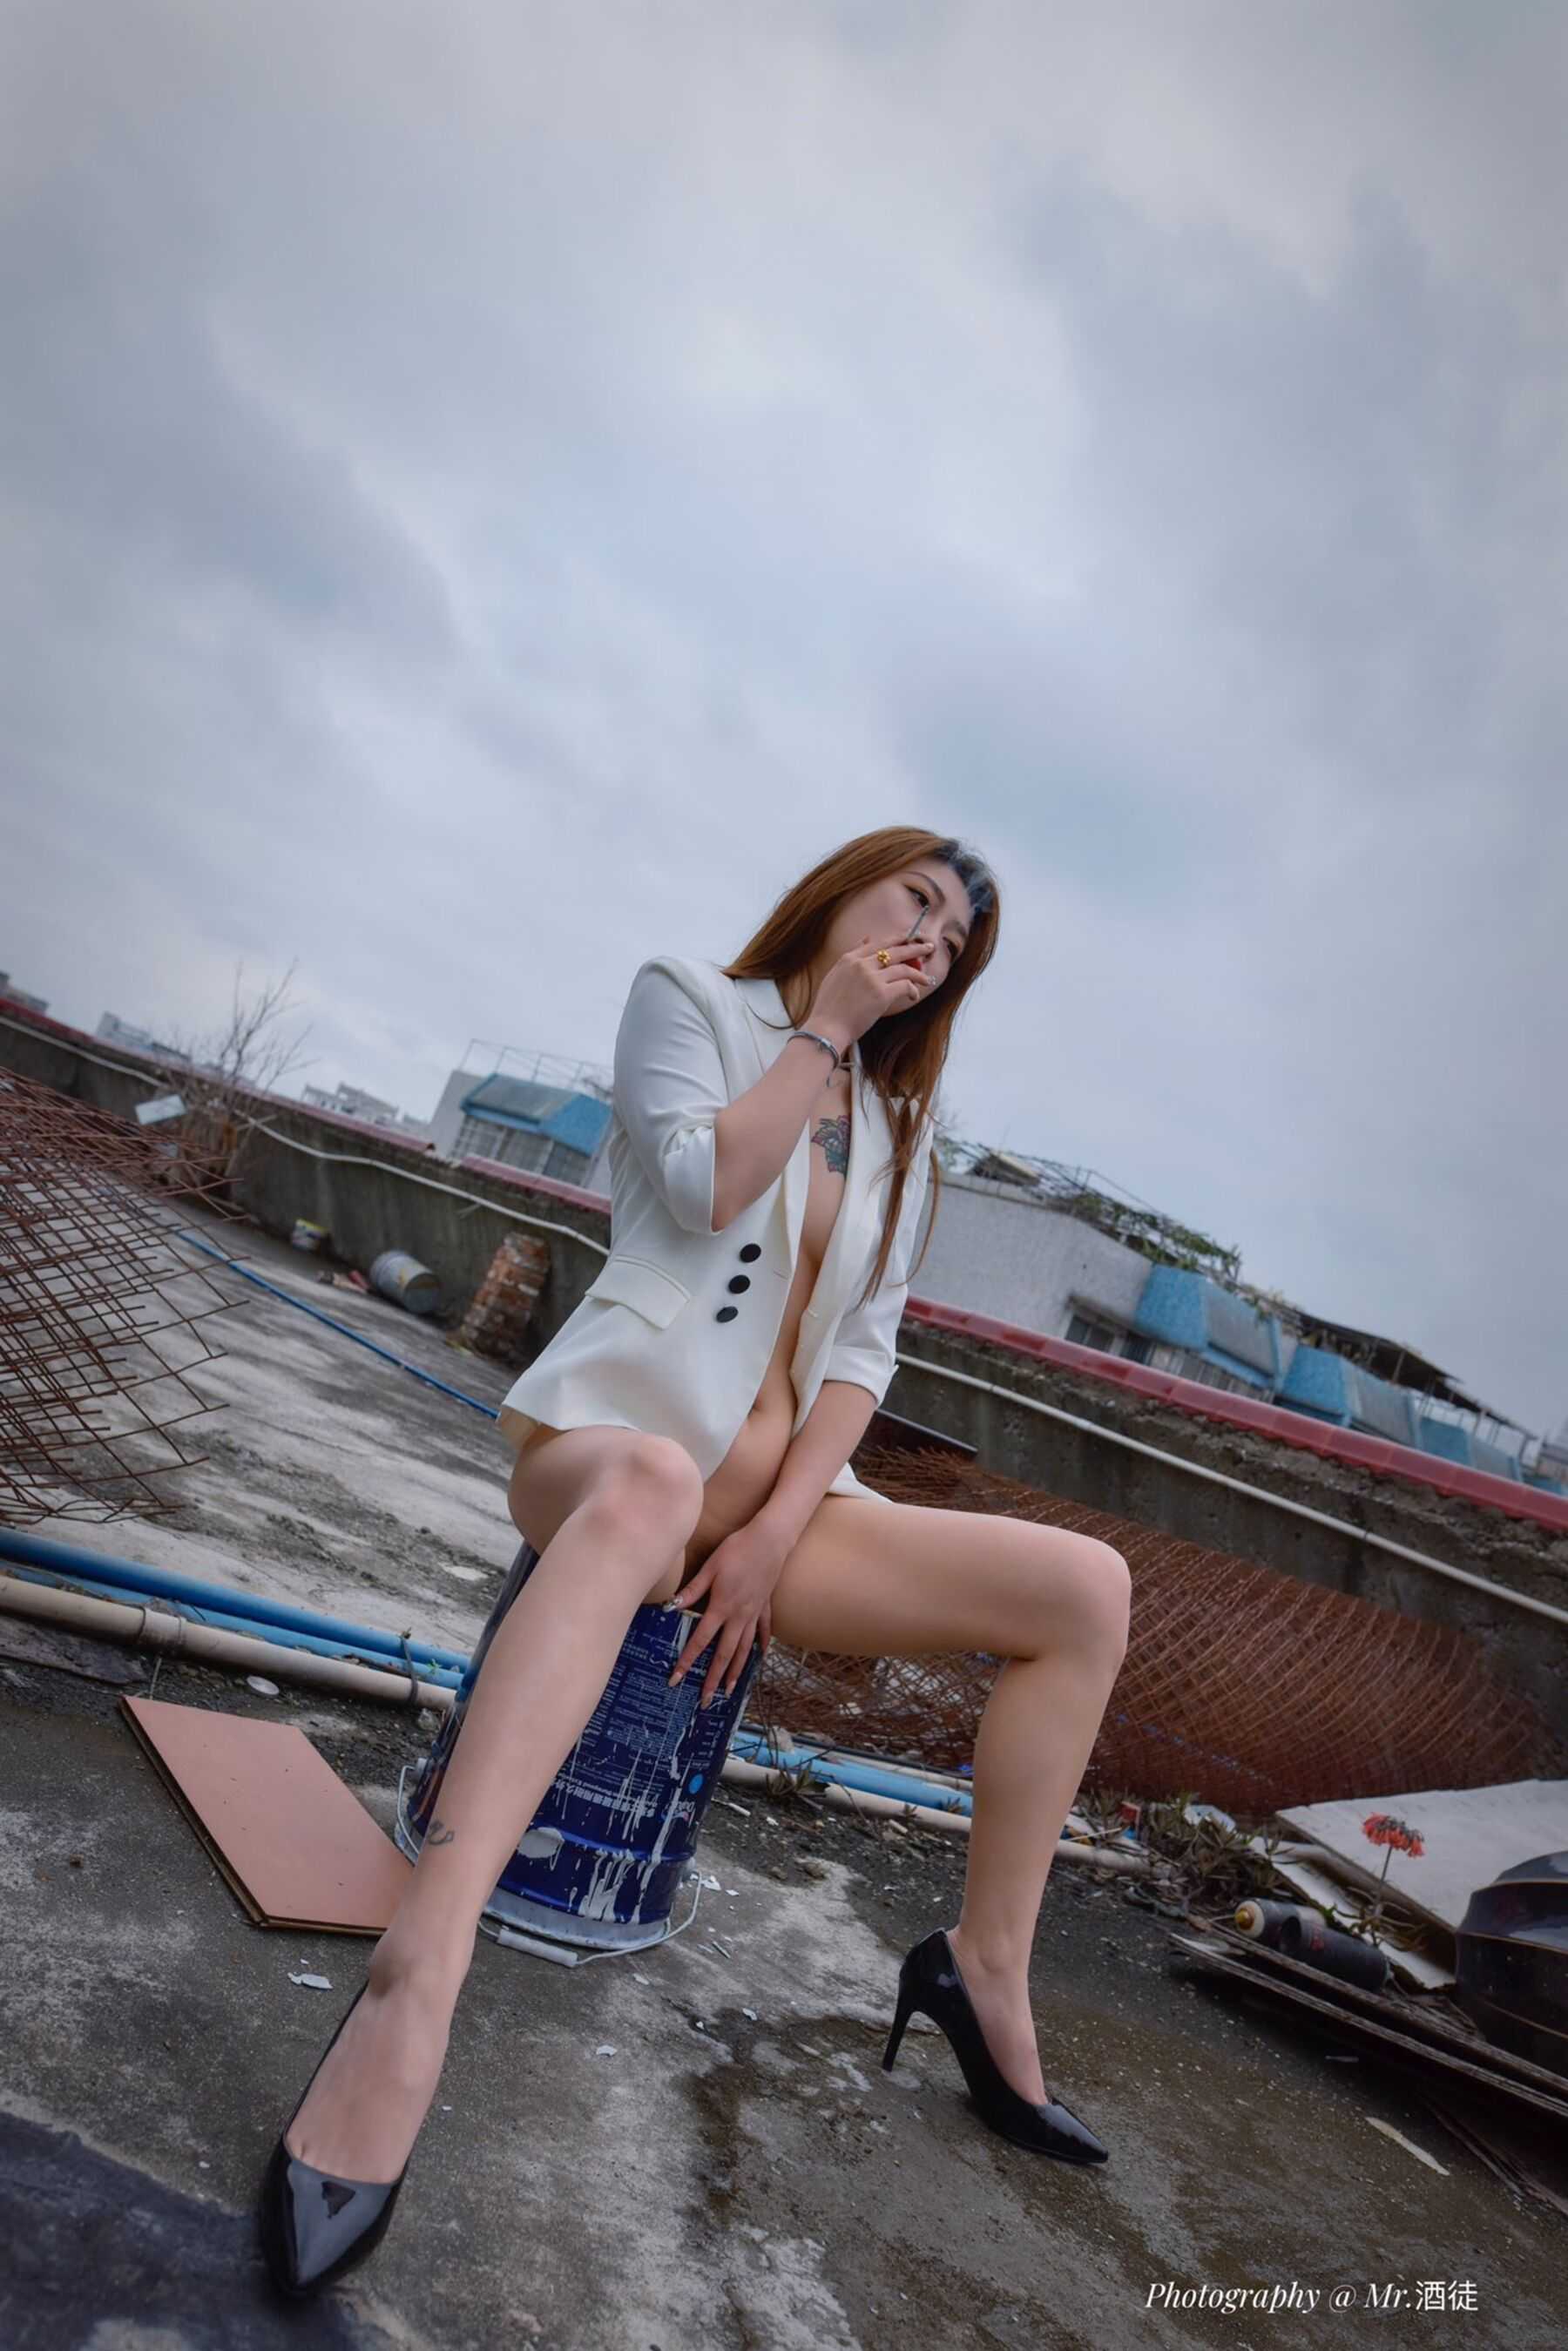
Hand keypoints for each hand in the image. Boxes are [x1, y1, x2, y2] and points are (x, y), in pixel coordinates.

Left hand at [667, 1517, 790, 1709]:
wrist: (770, 1539)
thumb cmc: (737, 1549)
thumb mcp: (710, 1567)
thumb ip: (692, 1590)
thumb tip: (671, 1607)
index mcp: (722, 1607)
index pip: (700, 1641)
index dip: (687, 1662)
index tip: (676, 1680)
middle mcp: (739, 1616)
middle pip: (723, 1654)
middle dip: (713, 1679)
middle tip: (705, 1701)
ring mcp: (754, 1613)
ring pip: (744, 1648)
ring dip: (735, 1671)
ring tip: (730, 1690)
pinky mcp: (765, 1605)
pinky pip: (763, 1630)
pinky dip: (761, 1645)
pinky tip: (760, 1656)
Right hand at [808, 934, 935, 1047]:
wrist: (827, 1028)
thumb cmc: (829, 1008)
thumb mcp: (835, 975)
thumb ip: (850, 956)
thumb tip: (865, 938)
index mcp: (849, 959)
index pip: (878, 942)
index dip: (897, 939)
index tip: (909, 938)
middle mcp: (861, 964)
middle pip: (895, 950)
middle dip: (916, 947)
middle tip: (929, 947)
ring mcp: (872, 978)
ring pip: (904, 968)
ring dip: (919, 973)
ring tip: (927, 979)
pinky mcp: (881, 994)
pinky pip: (905, 986)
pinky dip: (912, 990)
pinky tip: (914, 995)